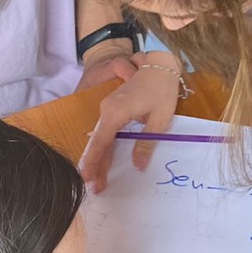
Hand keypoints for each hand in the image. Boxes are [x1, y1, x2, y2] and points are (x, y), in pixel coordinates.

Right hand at [79, 51, 183, 190]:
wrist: (160, 64)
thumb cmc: (162, 89)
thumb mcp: (160, 119)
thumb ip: (147, 142)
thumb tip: (139, 166)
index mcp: (116, 112)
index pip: (101, 142)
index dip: (95, 162)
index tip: (89, 180)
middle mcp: (107, 110)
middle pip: (98, 142)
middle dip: (95, 166)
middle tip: (96, 188)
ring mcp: (108, 108)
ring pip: (101, 138)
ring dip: (99, 158)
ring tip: (98, 180)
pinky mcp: (113, 108)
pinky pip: (106, 131)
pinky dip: (104, 147)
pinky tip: (104, 162)